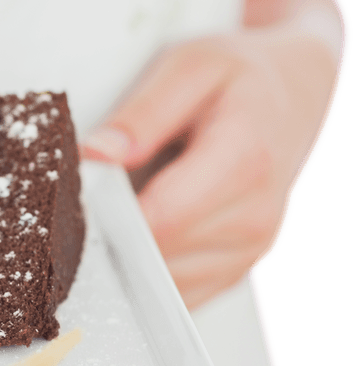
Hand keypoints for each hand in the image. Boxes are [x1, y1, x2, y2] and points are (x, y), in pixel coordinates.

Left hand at [82, 0, 342, 308]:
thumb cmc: (237, 77)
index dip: (105, 220)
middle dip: (109, 240)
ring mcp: (249, 252)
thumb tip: (95, 155)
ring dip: (126, 261)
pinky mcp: (236, 272)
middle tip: (80, 211)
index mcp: (243, 161)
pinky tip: (131, 242)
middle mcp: (255, 217)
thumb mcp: (188, 66)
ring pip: (161, 286)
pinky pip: (176, 299)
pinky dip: (144, 279)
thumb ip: (141, 113)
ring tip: (112, 218)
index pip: (160, 219)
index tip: (71, 206)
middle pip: (156, 258)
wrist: (296, 94)